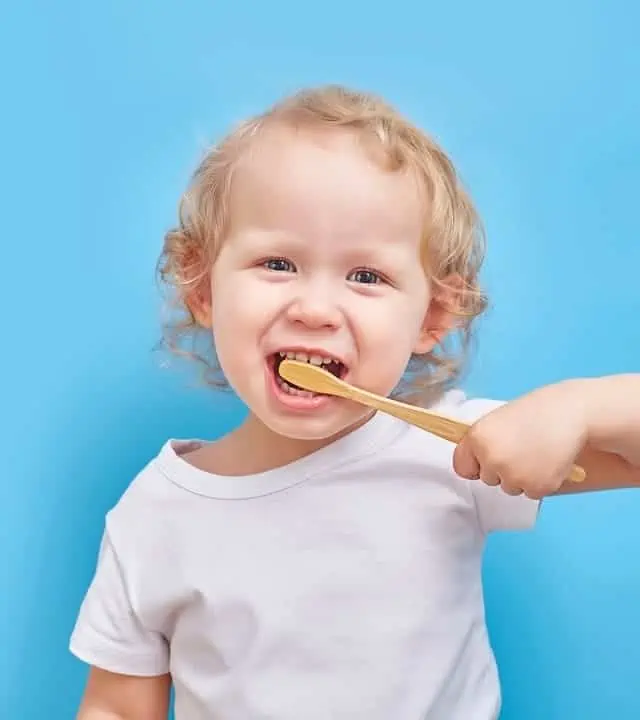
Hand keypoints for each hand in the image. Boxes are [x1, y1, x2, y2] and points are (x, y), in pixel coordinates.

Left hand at [453, 380, 588, 498]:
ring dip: (522, 476)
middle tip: (522, 446)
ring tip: (537, 452)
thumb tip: (474, 465)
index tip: (489, 456)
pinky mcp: (537, 487)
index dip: (476, 463)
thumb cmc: (535, 412)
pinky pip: (532, 492)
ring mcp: (514, 476)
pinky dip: (541, 482)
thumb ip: (483, 442)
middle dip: (502, 468)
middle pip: (488, 479)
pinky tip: (549, 461)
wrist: (572, 413)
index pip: (462, 467)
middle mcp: (491, 459)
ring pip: (510, 487)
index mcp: (477, 439)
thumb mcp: (498, 421)